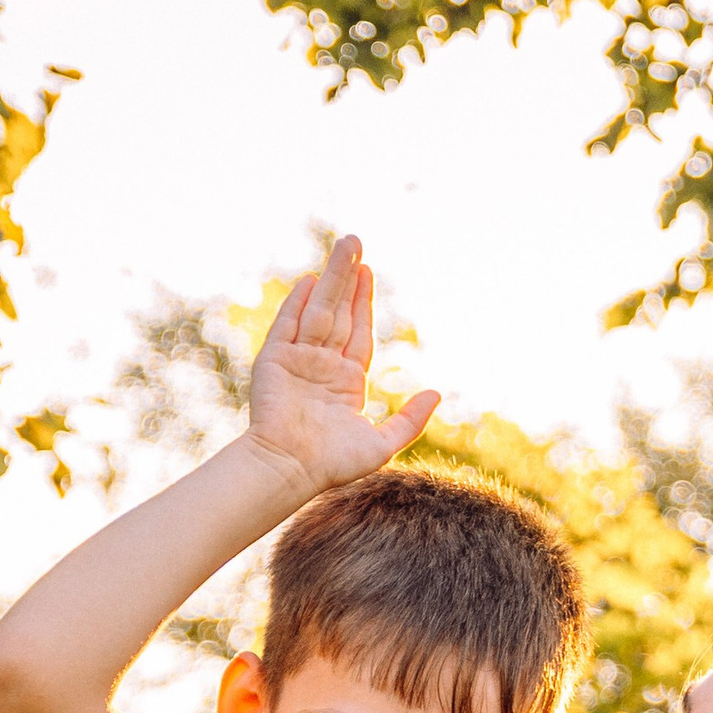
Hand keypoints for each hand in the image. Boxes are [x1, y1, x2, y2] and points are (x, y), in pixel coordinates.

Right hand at [245, 235, 437, 497]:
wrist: (290, 470)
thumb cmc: (333, 465)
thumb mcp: (383, 444)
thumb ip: (410, 420)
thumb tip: (437, 393)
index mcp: (346, 382)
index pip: (358, 333)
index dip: (363, 302)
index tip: (368, 271)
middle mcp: (322, 366)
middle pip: (339, 313)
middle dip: (347, 278)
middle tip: (356, 242)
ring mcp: (297, 361)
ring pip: (318, 310)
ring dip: (330, 278)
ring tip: (343, 246)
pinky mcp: (275, 361)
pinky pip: (288, 324)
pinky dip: (297, 302)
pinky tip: (308, 279)